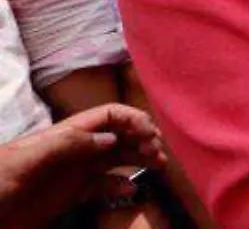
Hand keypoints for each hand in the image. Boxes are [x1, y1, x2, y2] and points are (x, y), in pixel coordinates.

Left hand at [0, 104, 164, 228]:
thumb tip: (109, 138)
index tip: (151, 135)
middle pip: (116, 136)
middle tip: (160, 154)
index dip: (132, 120)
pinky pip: (101, 187)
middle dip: (142, 139)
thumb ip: (66, 145)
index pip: (106, 116)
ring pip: (114, 160)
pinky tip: (130, 190)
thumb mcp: (25, 160)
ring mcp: (70, 174)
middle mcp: (72, 151)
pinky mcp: (67, 197)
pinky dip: (120, 186)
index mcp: (63, 136)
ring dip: (138, 160)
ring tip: (158, 166)